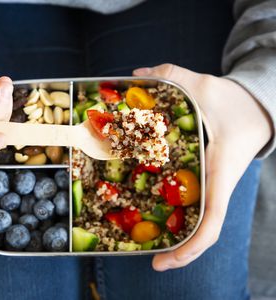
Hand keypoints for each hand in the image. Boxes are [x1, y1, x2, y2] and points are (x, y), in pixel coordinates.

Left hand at [133, 64, 271, 270]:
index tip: (166, 260)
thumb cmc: (237, 102)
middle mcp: (217, 186)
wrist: (258, 108)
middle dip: (181, 252)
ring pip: (199, 222)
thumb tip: (137, 74)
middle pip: (203, 231)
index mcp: (221, 172)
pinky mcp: (208, 181)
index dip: (192, 246)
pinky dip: (180, 218)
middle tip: (152, 263)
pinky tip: (157, 216)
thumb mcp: (205, 85)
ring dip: (179, 239)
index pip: (213, 220)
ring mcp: (213, 186)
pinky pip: (195, 206)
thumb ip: (173, 75)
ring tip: (149, 249)